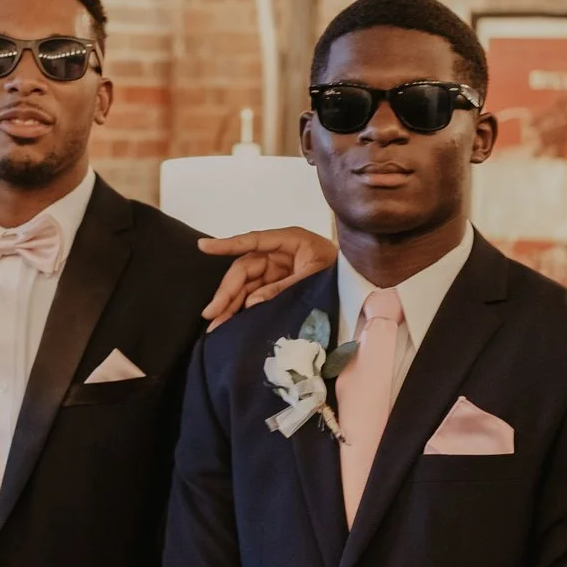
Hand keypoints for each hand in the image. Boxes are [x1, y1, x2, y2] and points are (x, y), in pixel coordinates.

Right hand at [198, 228, 336, 326]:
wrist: (364, 288)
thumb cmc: (344, 273)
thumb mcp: (315, 278)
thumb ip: (283, 289)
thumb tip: (251, 304)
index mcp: (290, 240)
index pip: (253, 241)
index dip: (227, 245)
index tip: (203, 247)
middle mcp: (279, 254)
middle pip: (244, 270)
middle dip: (227, 292)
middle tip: (211, 314)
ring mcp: (278, 271)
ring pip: (246, 286)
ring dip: (230, 305)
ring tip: (215, 325)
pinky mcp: (278, 287)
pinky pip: (255, 297)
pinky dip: (243, 309)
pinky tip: (230, 323)